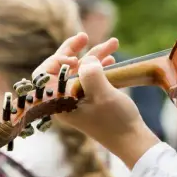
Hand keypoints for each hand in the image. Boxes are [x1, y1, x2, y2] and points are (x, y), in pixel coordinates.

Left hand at [33, 34, 159, 168]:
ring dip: (94, 55)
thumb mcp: (102, 94)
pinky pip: (89, 78)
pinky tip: (111, 59)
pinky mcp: (90, 101)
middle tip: (84, 35)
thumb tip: (87, 60)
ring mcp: (77, 101)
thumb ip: (90, 73)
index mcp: (59, 103)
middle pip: (61, 69)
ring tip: (113, 43)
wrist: (133, 141)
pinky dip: (99, 66)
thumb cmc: (116, 121)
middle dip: (74, 50)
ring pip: (79, 71)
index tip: (75, 58)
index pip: (44, 75)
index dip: (56, 60)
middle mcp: (64, 101)